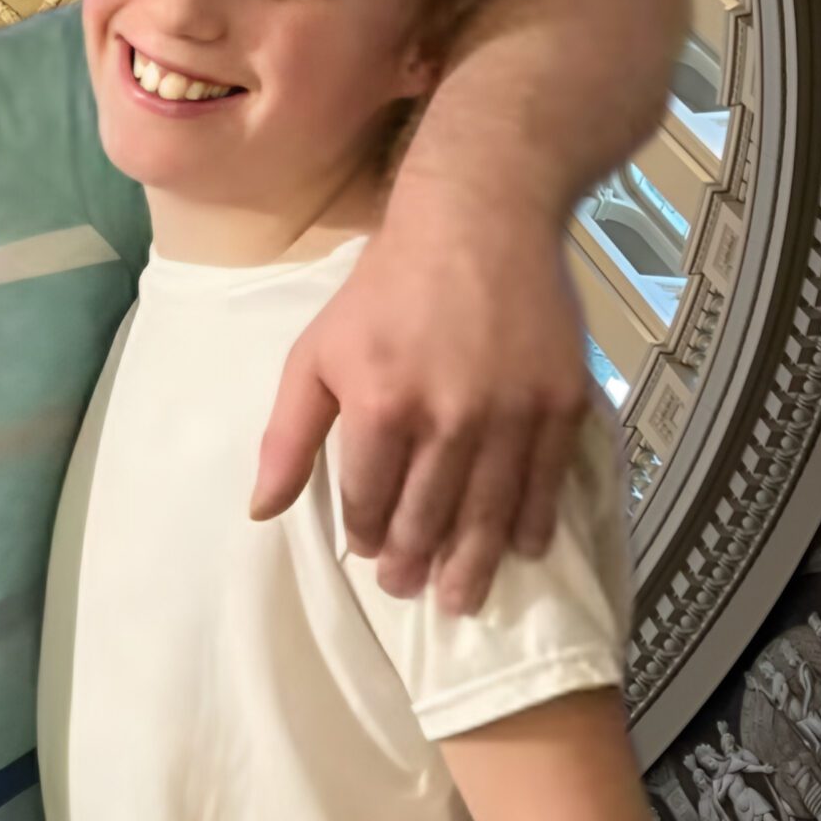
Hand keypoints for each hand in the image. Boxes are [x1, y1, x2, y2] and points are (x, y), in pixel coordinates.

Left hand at [253, 183, 592, 614]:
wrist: (478, 222)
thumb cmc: (382, 291)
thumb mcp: (315, 353)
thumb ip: (288, 436)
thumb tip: (260, 510)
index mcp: (380, 406)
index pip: (369, 499)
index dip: (368, 535)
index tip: (369, 555)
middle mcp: (448, 418)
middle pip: (430, 517)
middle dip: (417, 563)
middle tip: (411, 591)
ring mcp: (510, 413)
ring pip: (489, 512)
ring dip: (474, 562)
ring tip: (462, 599)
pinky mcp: (560, 402)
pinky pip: (545, 483)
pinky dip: (533, 524)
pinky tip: (523, 550)